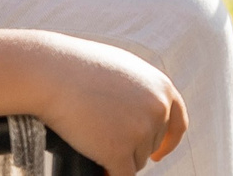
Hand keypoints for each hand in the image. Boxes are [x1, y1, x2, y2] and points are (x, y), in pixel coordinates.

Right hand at [0, 30, 185, 175]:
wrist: (55, 75)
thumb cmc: (81, 68)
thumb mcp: (124, 70)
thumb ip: (140, 90)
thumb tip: (141, 113)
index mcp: (162, 89)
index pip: (177, 124)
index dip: (168, 142)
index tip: (159, 153)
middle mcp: (158, 110)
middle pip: (151, 145)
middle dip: (132, 149)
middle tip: (107, 144)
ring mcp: (141, 132)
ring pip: (135, 161)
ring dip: (118, 160)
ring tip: (95, 147)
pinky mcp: (119, 151)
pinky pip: (121, 174)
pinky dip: (109, 175)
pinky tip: (99, 171)